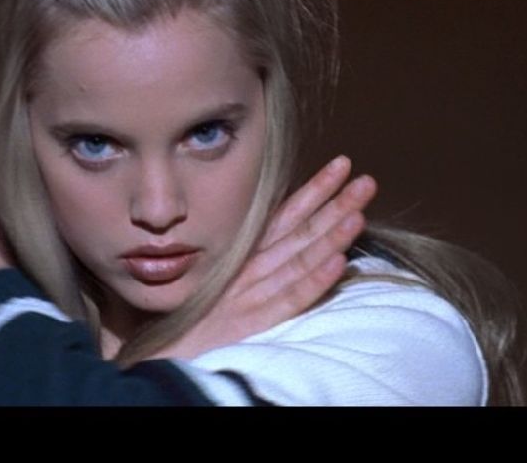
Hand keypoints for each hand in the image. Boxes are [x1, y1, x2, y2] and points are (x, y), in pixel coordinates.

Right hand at [149, 156, 376, 359]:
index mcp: (240, 258)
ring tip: (359, 212)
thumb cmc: (188, 322)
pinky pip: (289, 300)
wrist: (161, 360)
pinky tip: (338, 263)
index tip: (341, 166)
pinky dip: (314, 282)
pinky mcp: (251, 325)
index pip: (283, 217)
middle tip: (366, 180)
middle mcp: (247, 271)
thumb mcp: (213, 282)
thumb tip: (277, 234)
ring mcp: (250, 296)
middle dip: (332, 204)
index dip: (313, 192)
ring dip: (330, 235)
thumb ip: (241, 260)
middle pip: (297, 232)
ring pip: (298, 260)